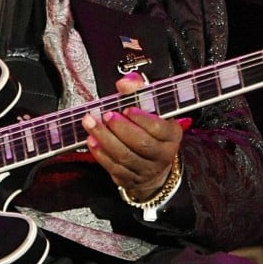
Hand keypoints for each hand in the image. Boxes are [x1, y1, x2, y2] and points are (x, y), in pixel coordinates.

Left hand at [81, 72, 185, 201]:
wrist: (153, 163)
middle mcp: (162, 154)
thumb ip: (139, 90)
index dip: (142, 119)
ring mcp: (146, 169)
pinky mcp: (131, 180)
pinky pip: (115, 168)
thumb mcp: (152, 107)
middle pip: (141, 143)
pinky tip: (92, 141)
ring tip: (91, 124)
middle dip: (120, 128)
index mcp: (171, 134)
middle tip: (106, 115)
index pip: (158, 128)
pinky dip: (101, 154)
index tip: (127, 109)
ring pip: (125, 156)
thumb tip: (124, 83)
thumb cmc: (151, 129)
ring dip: (105, 139)